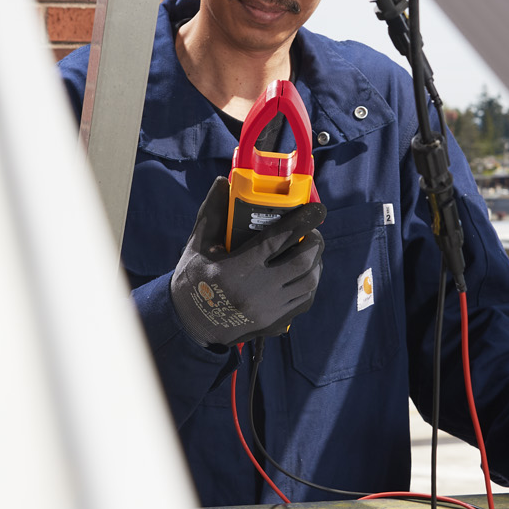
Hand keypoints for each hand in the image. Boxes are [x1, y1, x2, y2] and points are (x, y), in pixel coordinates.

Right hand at [169, 177, 325, 346]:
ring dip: (315, 262)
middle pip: (303, 262)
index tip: (318, 209)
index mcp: (237, 270)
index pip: (279, 240)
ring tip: (308, 249)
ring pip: (308, 282)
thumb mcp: (198, 246)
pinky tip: (302, 273)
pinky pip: (304, 300)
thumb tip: (223, 182)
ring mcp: (269, 311)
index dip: (302, 221)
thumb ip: (213, 213)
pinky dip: (309, 283)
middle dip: (314, 242)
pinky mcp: (275, 323)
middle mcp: (257, 292)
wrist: (191, 326)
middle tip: (311, 230)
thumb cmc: (194, 281)